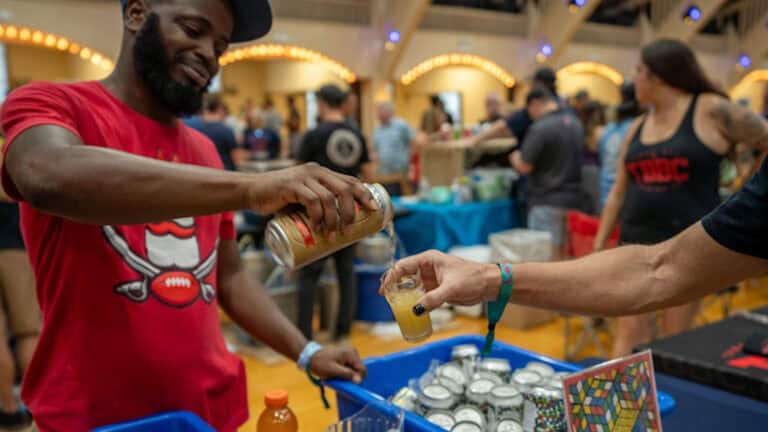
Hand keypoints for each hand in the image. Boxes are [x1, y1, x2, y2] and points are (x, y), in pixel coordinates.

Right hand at [248, 162, 376, 233]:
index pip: (350, 180)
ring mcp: (303, 177)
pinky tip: (317, 228)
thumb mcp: (302, 198)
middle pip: (344, 188)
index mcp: (322, 173)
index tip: (374, 210)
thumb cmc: (280, 199)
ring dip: (334, 220)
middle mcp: (316, 171)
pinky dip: (317, 216)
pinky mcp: (291, 186)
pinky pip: (312, 201)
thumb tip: (340, 229)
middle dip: (351, 211)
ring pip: (329, 198)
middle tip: (349, 230)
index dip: (365, 194)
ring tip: (332, 236)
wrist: (252, 191)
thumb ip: (317, 205)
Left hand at [309, 346, 366, 383]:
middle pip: (359, 370)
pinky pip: (350, 368)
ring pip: (355, 370)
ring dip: (348, 376)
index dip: (358, 379)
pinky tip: (337, 374)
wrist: (310, 357)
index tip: (348, 384)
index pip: (363, 369)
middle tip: (340, 380)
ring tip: (337, 376)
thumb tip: (359, 381)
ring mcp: (350, 354)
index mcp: (351, 354)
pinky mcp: (346, 357)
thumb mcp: (333, 370)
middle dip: (352, 377)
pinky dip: (345, 373)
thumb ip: (347, 374)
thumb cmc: (320, 363)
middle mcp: (353, 352)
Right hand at [380, 251, 501, 314]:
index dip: (391, 277)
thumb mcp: (451, 288)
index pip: (403, 266)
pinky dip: (414, 303)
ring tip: (396, 307)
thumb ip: (433, 298)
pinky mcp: (437, 290)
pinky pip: (421, 296)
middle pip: (404, 276)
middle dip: (395, 287)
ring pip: (411, 287)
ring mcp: (431, 280)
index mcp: (428, 260)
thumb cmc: (473, 278)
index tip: (384, 290)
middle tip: (387, 299)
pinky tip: (410, 311)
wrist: (489, 285)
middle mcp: (427, 268)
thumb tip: (417, 310)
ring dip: (404, 296)